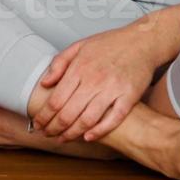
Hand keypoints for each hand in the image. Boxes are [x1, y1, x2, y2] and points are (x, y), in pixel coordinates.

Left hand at [31, 25, 157, 142]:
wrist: (141, 41)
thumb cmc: (110, 44)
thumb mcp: (79, 46)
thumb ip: (59, 63)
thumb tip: (45, 83)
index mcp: (80, 68)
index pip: (56, 100)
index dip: (44, 116)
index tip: (38, 124)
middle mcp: (94, 80)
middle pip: (68, 113)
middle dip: (54, 128)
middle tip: (47, 134)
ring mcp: (112, 89)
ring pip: (87, 120)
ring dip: (72, 133)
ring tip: (63, 139)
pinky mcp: (129, 96)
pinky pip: (113, 119)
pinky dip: (100, 131)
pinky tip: (88, 137)